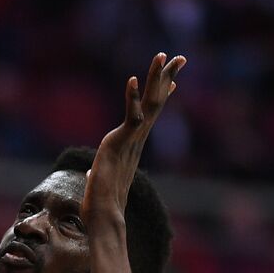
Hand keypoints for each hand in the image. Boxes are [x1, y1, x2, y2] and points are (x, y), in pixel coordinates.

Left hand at [83, 52, 185, 217]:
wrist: (103, 216)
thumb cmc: (101, 203)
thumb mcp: (100, 180)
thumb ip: (100, 173)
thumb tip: (93, 176)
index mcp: (133, 144)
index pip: (149, 115)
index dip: (161, 96)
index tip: (172, 81)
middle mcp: (137, 140)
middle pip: (157, 102)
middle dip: (167, 78)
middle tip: (180, 58)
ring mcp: (131, 140)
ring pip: (150, 103)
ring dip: (157, 78)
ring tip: (162, 56)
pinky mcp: (120, 142)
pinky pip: (130, 116)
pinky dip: (131, 98)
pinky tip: (132, 79)